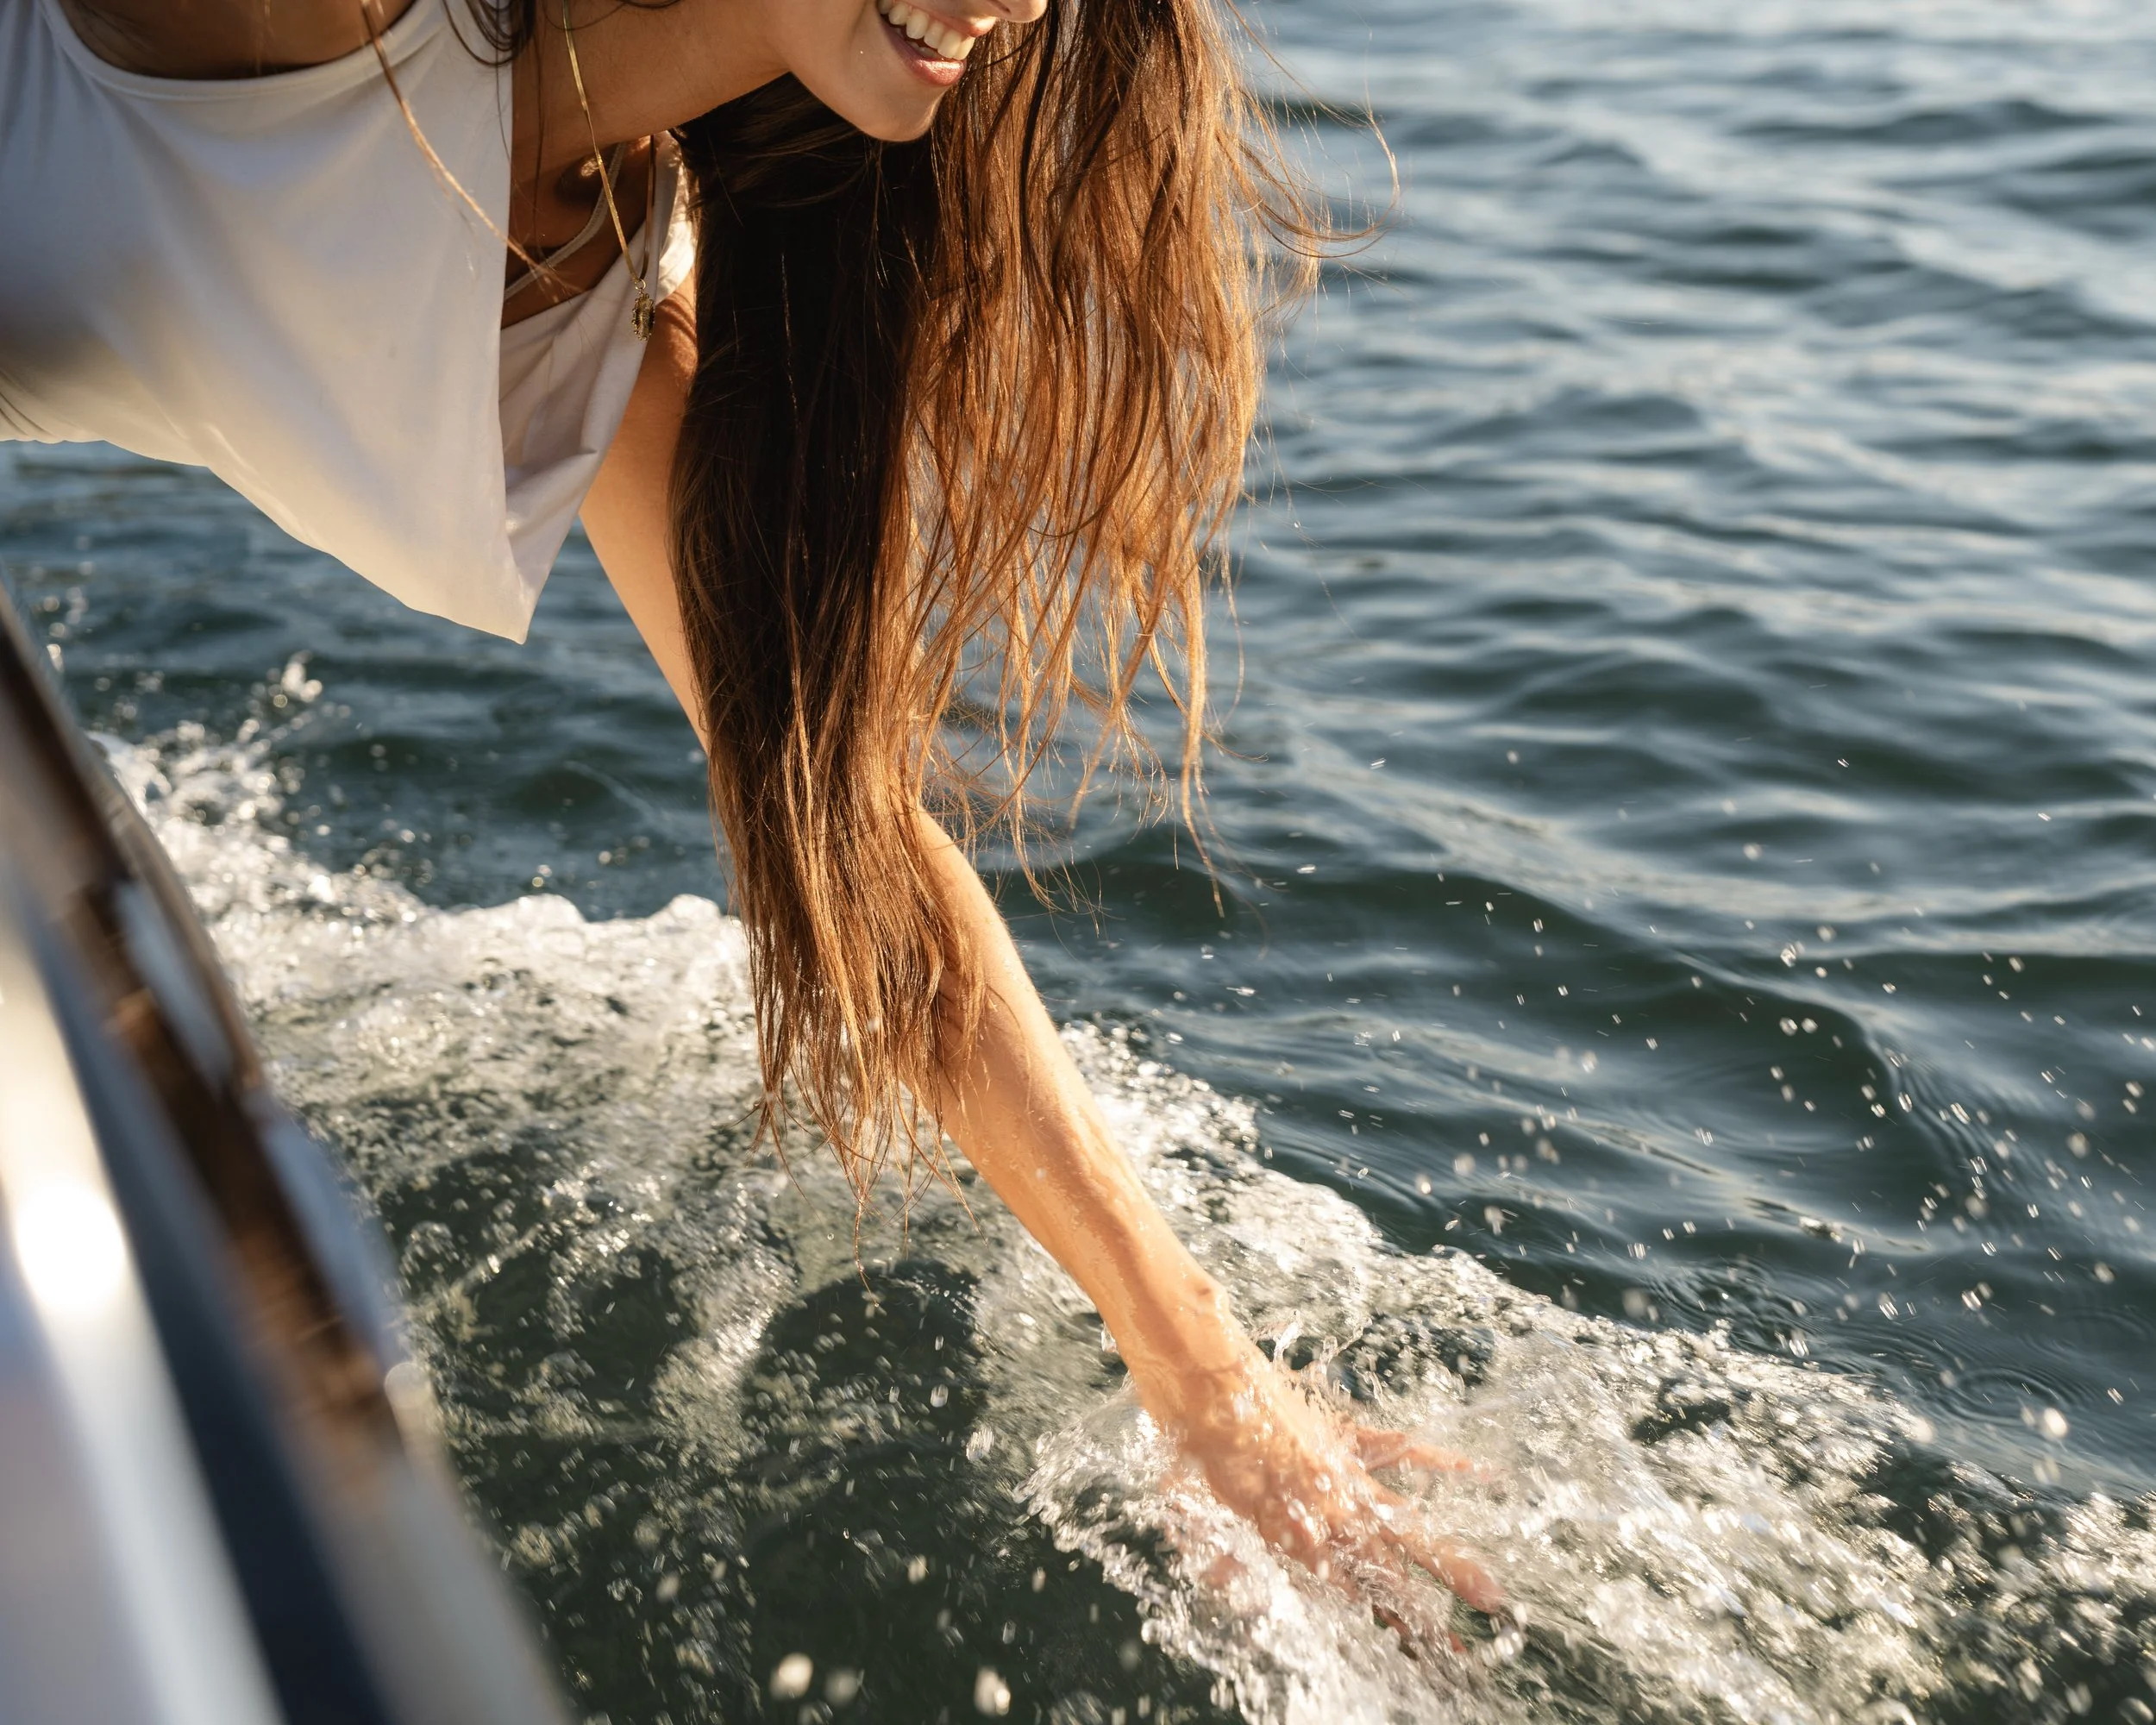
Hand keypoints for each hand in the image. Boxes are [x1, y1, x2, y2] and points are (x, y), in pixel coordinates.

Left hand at [1140, 1349, 1502, 1626]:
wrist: (1198, 1380)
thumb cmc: (1186, 1452)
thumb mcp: (1189, 1521)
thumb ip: (1223, 1567)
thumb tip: (1254, 1604)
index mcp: (1296, 1536)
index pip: (1354, 1597)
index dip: (1387, 1628)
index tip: (1420, 1657)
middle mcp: (1331, 1510)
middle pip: (1390, 1574)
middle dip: (1426, 1617)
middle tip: (1464, 1654)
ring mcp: (1344, 1471)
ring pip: (1408, 1525)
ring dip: (1449, 1563)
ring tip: (1490, 1596)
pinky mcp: (1345, 1434)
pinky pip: (1401, 1448)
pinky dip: (1441, 1461)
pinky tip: (1481, 1475)